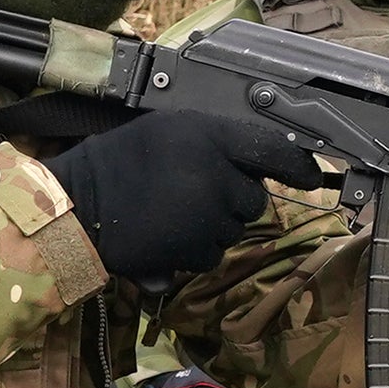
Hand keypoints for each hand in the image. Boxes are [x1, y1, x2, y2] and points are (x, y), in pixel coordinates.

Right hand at [45, 115, 321, 282]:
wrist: (78, 204)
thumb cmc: (117, 163)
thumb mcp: (167, 132)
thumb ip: (214, 143)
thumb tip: (260, 165)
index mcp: (207, 134)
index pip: (270, 147)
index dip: (296, 165)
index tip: (310, 176)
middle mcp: (213, 171)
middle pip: (253, 198)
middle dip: (233, 201)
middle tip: (194, 193)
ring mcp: (206, 213)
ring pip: (233, 230)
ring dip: (212, 227)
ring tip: (171, 213)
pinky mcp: (194, 249)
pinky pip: (212, 255)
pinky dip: (194, 251)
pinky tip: (165, 235)